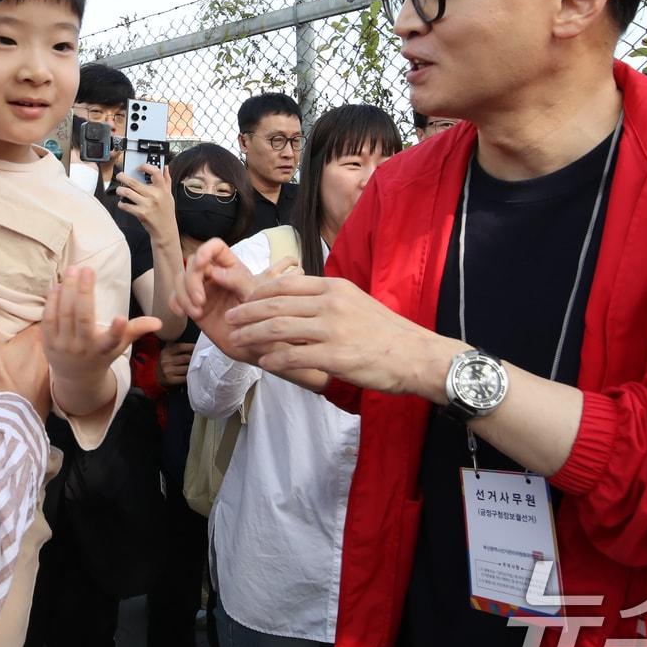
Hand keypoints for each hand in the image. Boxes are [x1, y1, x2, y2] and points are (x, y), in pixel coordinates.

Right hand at [0, 297, 50, 419]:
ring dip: (43, 345)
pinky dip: (42, 364)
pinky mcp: (49, 388)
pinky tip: (33, 366)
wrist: (11, 422)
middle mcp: (50, 352)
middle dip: (42, 323)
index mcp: (36, 338)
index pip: (43, 312)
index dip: (38, 304)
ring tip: (32, 339)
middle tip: (33, 314)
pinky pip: (48, 368)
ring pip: (49, 350)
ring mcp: (51, 370)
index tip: (34, 296)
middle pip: (48, 330)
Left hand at [45, 265, 161, 406]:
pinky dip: (53, 301)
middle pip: (83, 318)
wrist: (76, 378)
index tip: (121, 318)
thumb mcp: (120, 345)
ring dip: (67, 290)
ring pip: (65, 314)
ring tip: (72, 270)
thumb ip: (137, 329)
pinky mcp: (49, 343)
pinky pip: (49, 319)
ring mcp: (64, 346)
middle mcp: (84, 348)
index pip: (112, 341)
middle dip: (84, 292)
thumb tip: (159, 322)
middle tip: (87, 269)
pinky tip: (58, 285)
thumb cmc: (102, 354)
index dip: (117, 330)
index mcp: (104, 349)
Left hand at [115, 163, 176, 239]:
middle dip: (123, 177)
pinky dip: (121, 204)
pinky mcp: (141, 213)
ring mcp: (147, 204)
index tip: (139, 168)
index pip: (155, 172)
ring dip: (120, 190)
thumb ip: (167, 180)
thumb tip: (165, 167)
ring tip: (119, 190)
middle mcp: (155, 195)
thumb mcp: (169, 195)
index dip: (145, 167)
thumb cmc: (166, 212)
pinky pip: (126, 206)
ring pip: (127, 193)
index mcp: (162, 189)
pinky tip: (122, 203)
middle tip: (120, 176)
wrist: (166, 230)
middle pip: (134, 182)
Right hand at [157, 341, 194, 386]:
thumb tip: (194, 345)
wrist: (157, 376)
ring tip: (198, 366)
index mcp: (166, 351)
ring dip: (194, 367)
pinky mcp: (170, 379)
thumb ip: (177, 347)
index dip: (191, 347)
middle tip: (201, 358)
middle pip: (185, 358)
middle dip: (195, 358)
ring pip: (186, 368)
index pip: (181, 347)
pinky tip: (193, 374)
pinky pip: (185, 377)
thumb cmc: (167, 362)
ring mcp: (167, 370)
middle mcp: (165, 360)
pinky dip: (190, 375)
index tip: (198, 347)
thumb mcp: (168, 352)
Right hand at [170, 238, 299, 365]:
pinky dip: (175, 303)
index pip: (215, 247)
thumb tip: (215, 272)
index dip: (205, 250)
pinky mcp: (193, 305)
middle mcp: (215, 275)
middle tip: (200, 301)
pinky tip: (184, 314)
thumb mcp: (255, 297)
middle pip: (192, 263)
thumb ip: (239, 281)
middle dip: (191, 281)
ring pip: (181, 278)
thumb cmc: (260, 319)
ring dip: (183, 294)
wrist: (254, 345)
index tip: (201, 264)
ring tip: (196, 312)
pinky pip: (176, 297)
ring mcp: (203, 290)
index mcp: (232, 268)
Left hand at [224, 274, 461, 401]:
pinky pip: (294, 356)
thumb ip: (326, 300)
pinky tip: (263, 362)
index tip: (245, 299)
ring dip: (252, 335)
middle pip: (276, 304)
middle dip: (247, 312)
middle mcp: (330, 304)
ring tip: (238, 340)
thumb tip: (297, 304)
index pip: (286, 284)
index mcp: (334, 288)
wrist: (416, 355)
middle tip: (230, 318)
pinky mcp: (335, 356)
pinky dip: (274, 359)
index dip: (260, 292)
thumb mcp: (355, 302)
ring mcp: (332, 330)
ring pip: (279, 329)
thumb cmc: (385, 332)